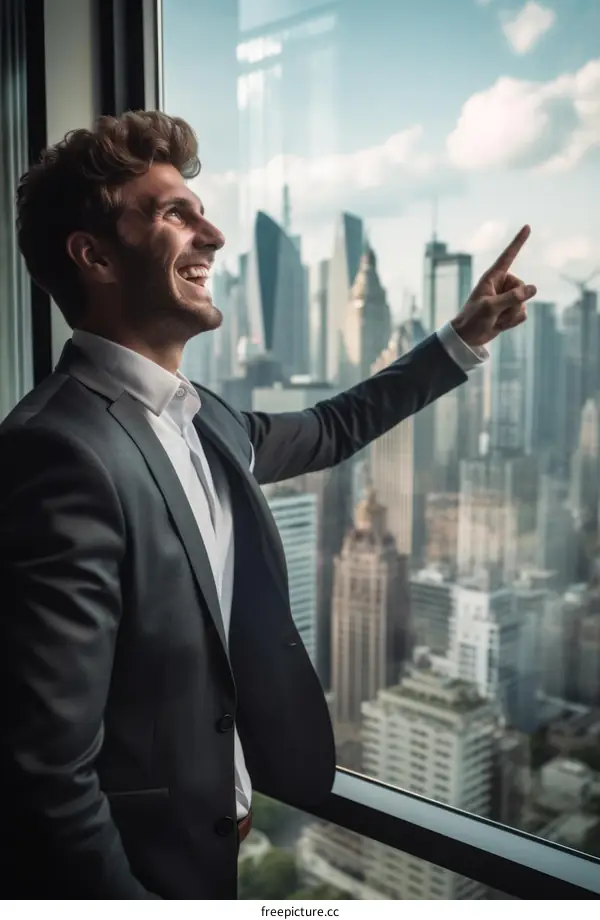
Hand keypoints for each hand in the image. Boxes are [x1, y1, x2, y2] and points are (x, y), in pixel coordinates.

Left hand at [451, 225, 536, 348]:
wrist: (467, 337)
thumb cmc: (472, 319)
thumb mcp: (490, 308)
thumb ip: (512, 298)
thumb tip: (533, 289)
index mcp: (492, 278)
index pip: (508, 256)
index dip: (518, 242)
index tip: (527, 226)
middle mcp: (501, 285)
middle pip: (522, 288)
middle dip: (513, 304)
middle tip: (495, 312)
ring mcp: (507, 298)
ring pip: (524, 303)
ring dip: (511, 315)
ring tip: (495, 319)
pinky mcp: (510, 310)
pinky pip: (522, 313)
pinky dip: (513, 321)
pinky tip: (500, 324)